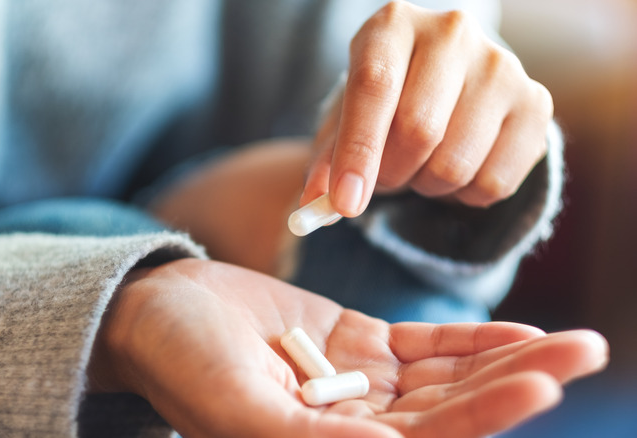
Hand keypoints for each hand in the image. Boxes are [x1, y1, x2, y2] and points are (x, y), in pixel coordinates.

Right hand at [87, 259, 607, 437]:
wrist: (160, 310)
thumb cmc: (182, 361)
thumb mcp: (237, 406)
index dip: (484, 415)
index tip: (542, 384)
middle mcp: (353, 427)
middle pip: (453, 411)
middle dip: (520, 385)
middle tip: (587, 352)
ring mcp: (360, 384)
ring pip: (448, 378)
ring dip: (510, 360)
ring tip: (576, 342)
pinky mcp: (356, 342)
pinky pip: (424, 347)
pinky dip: (470, 340)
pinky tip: (519, 333)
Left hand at [303, 1, 553, 215]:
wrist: (441, 89)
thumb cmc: (381, 106)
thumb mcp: (342, 124)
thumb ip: (325, 164)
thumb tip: (316, 206)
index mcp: (392, 25)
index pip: (374, 87)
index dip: (357, 151)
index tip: (345, 202)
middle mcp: (451, 32)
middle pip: (418, 130)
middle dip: (390, 174)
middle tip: (382, 178)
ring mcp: (501, 65)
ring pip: (456, 164)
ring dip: (426, 187)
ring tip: (419, 166)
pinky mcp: (536, 103)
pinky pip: (495, 182)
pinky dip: (464, 196)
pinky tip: (456, 168)